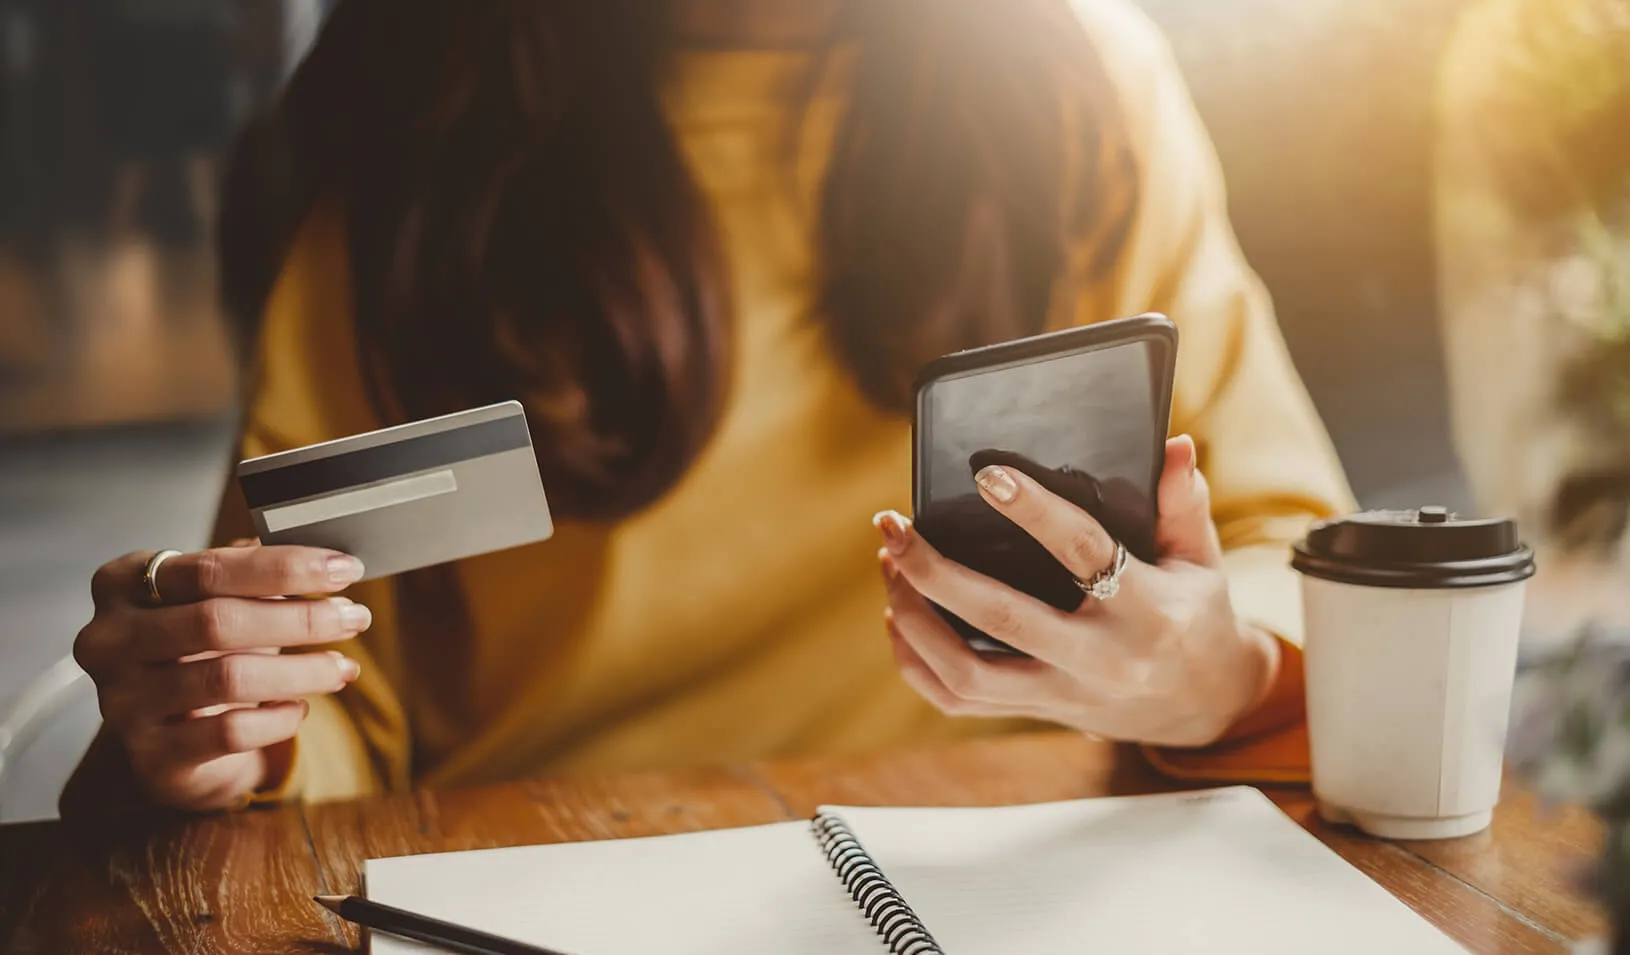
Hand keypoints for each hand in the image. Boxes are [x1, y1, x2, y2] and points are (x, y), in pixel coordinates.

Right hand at [73, 543, 369, 810]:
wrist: (168, 734)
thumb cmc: (199, 650)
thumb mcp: (219, 600)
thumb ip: (258, 574)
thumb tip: (327, 561)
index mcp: (124, 583)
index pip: (210, 568)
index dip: (285, 567)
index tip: (344, 568)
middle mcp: (109, 640)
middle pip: (216, 621)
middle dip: (301, 618)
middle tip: (355, 617)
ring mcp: (123, 701)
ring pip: (228, 678)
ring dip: (302, 670)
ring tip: (343, 666)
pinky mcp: (151, 755)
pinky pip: (231, 732)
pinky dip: (279, 718)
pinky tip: (299, 709)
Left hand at [875, 436, 1278, 747]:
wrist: (1204, 706)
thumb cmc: (1195, 616)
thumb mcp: (1201, 560)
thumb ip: (1183, 503)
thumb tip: (1172, 444)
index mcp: (1146, 610)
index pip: (1084, 553)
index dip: (1035, 512)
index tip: (987, 475)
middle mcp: (1099, 659)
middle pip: (1001, 618)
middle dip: (935, 571)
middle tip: (894, 525)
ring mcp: (1063, 693)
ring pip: (967, 672)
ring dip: (914, 619)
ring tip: (891, 564)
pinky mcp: (1037, 712)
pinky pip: (958, 701)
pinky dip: (916, 662)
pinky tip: (898, 616)